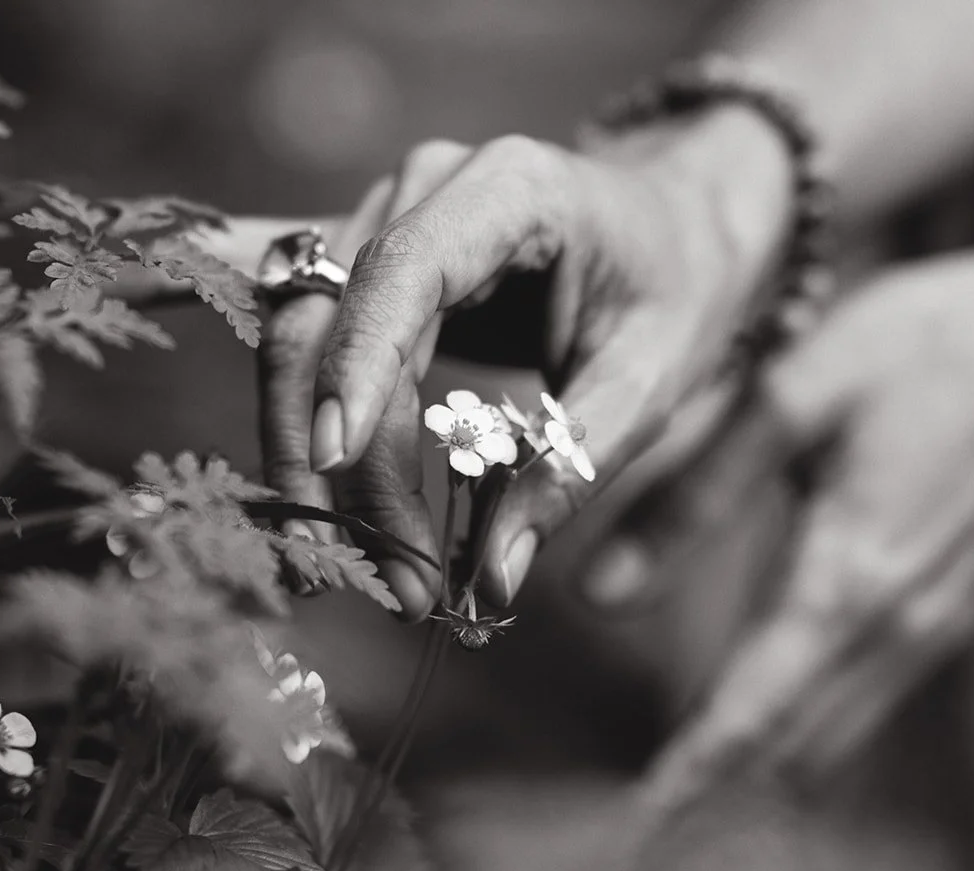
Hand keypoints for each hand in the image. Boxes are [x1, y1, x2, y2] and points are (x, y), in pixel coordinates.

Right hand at [221, 117, 793, 617]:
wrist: (675, 226)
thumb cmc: (673, 287)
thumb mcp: (653, 377)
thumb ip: (574, 465)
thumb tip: (497, 574)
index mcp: (508, 188)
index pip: (400, 270)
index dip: (355, 367)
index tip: (335, 467)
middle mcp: (425, 188)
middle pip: (327, 318)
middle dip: (333, 458)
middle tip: (386, 577)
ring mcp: (385, 218)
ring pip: (299, 340)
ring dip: (310, 459)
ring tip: (360, 565)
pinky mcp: (368, 267)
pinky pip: (311, 340)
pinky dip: (306, 424)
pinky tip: (310, 490)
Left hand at [583, 225, 973, 805]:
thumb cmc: (921, 346)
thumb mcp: (789, 400)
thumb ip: (691, 499)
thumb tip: (596, 593)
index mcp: (850, 579)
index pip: (756, 712)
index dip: (694, 771)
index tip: (640, 821)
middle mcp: (903, 625)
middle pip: (800, 746)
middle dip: (721, 780)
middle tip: (646, 808)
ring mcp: (941, 622)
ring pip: (842, 731)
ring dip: (769, 758)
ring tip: (691, 774)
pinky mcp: (959, 605)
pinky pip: (876, 696)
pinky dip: (817, 723)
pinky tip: (774, 710)